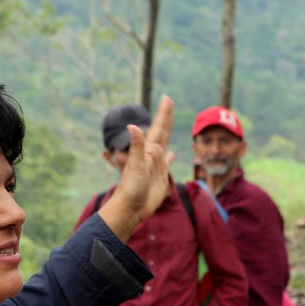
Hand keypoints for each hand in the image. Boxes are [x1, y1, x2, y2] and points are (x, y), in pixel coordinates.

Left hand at [99, 95, 175, 239]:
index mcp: (149, 150)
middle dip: (166, 118)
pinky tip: (172, 154)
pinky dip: (171, 157)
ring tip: (169, 124)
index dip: (164, 114)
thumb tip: (132, 126)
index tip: (167, 98)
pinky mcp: (160, 177)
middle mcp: (153, 155)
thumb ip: (136, 147)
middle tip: (168, 102)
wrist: (132, 207)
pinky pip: (167, 163)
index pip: (159, 128)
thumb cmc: (132, 188)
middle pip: (162, 133)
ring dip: (167, 134)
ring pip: (164, 145)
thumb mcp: (135, 166)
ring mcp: (157, 166)